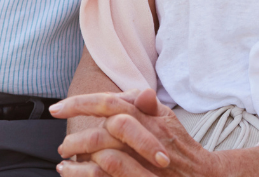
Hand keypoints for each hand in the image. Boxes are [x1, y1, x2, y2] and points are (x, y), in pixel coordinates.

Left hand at [55, 89, 221, 176]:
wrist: (201, 175)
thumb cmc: (181, 148)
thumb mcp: (168, 121)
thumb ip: (148, 106)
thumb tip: (139, 91)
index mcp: (148, 115)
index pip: (109, 102)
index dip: (79, 104)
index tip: (56, 108)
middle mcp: (146, 132)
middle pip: (102, 127)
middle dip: (76, 135)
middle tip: (63, 146)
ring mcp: (143, 156)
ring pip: (102, 152)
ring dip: (78, 155)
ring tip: (64, 161)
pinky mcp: (138, 175)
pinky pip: (104, 173)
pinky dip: (84, 173)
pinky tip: (71, 173)